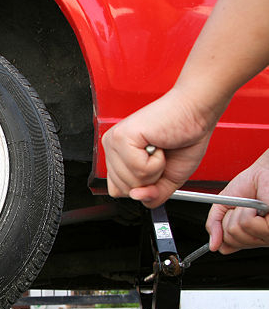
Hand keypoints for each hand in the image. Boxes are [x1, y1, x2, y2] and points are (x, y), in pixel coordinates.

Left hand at [102, 88, 217, 208]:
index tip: (156, 167)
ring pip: (131, 182)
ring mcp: (114, 142)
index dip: (143, 187)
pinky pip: (139, 170)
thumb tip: (136, 196)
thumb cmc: (184, 138)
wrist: (198, 112)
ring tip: (160, 148)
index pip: (119, 191)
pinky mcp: (122, 137)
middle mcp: (111, 148)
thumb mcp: (169, 179)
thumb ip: (153, 196)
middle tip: (160, 156)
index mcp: (117, 157)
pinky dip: (157, 162)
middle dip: (150, 180)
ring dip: (155, 170)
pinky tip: (159, 144)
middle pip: (124, 190)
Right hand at [206, 150, 268, 253]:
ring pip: (237, 232)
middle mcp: (259, 238)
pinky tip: (258, 208)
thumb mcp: (222, 206)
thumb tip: (212, 245)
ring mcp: (266, 234)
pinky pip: (248, 223)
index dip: (223, 231)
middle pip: (230, 240)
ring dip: (239, 214)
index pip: (227, 247)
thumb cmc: (249, 185)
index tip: (231, 217)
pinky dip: (248, 210)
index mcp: (249, 236)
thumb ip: (213, 225)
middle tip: (242, 209)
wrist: (262, 173)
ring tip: (252, 207)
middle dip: (229, 220)